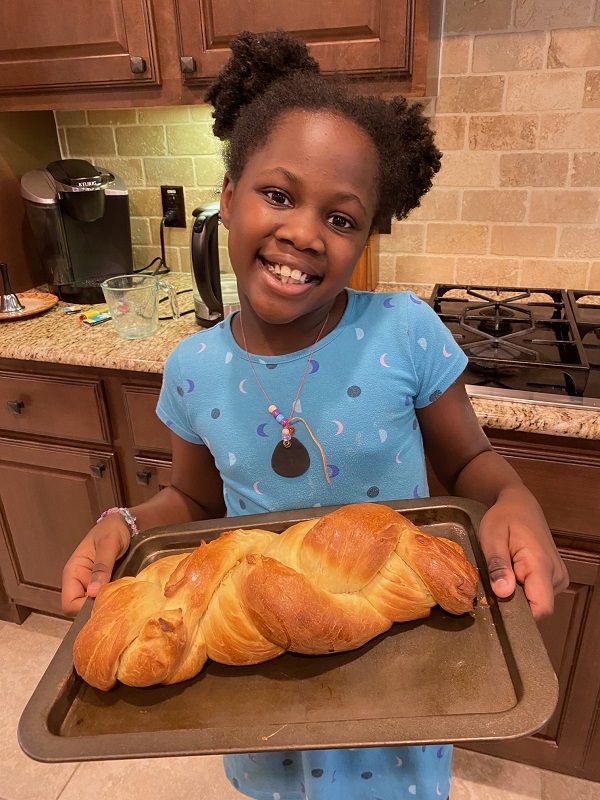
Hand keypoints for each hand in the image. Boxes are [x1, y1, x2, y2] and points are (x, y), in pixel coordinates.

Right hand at [61, 515, 130, 615]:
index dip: (83, 609)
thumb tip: (93, 592)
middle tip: (117, 605)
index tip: (104, 606)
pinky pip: (104, 600)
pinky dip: (113, 601)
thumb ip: (102, 566)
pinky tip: (125, 597)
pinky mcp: (104, 585)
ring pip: (94, 607)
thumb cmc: (112, 529)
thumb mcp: (108, 544)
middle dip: (97, 610)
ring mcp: (92, 585)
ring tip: (123, 601)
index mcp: (73, 572)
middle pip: (80, 610)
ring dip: (107, 606)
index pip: (69, 603)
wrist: (125, 524)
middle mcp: (80, 582)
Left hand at [478, 485, 568, 619]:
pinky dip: (522, 588)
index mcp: (541, 564)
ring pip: (536, 601)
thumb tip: (503, 592)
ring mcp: (558, 577)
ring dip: (517, 592)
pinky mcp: (554, 578)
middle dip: (513, 600)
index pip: (542, 608)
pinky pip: (538, 594)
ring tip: (506, 570)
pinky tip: (514, 571)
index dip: (519, 614)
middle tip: (497, 577)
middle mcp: (556, 574)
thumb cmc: (504, 517)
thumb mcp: (492, 536)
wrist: (520, 505)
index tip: (500, 602)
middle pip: (536, 607)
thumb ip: (497, 565)